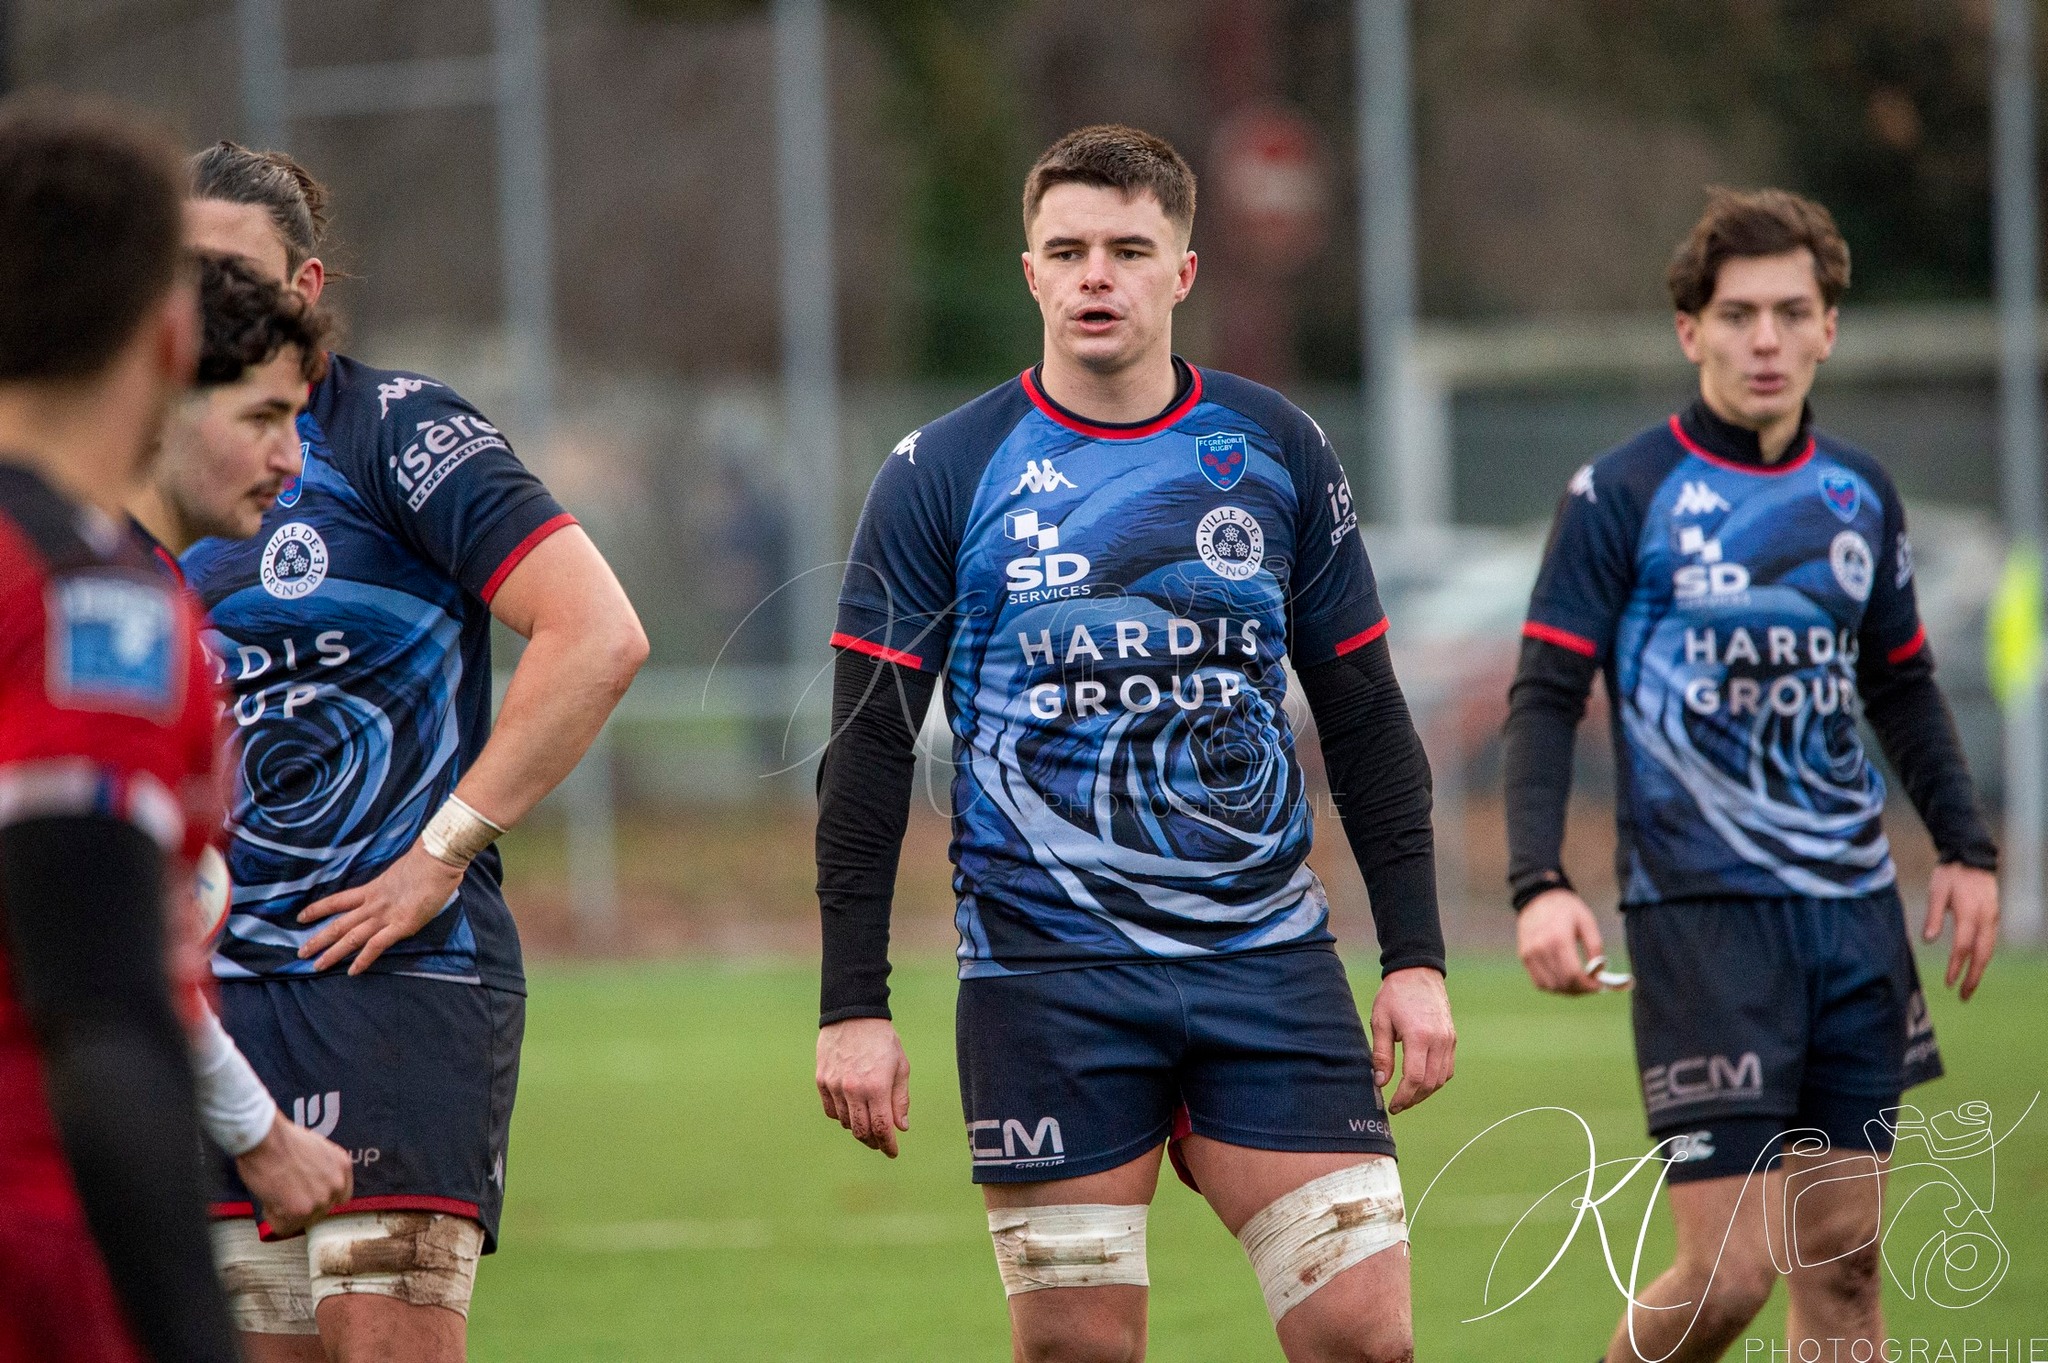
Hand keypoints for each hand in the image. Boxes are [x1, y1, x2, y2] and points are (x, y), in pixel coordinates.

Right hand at [233, 1110, 353, 1237]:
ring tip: (275, 1192)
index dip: (321, 1198)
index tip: (308, 1197)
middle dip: (302, 1206)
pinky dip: (272, 1217)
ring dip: (286, 1212)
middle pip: (320, 1211)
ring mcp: (319, 1199)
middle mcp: (336, 1185)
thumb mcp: (317, 1148)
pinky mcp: (299, 1211)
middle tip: (285, 1194)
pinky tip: (268, 1199)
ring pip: (302, 1221)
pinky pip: (283, 1227)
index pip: (340, 1196)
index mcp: (342, 1166)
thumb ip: (323, 1169)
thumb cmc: (283, 1139)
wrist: (266, 1139)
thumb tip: (315, 1184)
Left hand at [297, 843, 464, 973]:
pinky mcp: (401, 926)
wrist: (438, 861)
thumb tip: (396, 887)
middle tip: (301, 952)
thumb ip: (393, 883)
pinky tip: (352, 971)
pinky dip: (363, 959)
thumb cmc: (426, 860)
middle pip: (339, 923)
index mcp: (373, 889)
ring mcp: (385, 916)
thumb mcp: (402, 870)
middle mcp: (373, 904)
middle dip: (319, 939)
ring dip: (333, 953)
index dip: (318, 909)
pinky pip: (376, 945)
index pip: (338, 900)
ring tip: (316, 965)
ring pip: (351, 937)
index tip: (301, 918)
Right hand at [817, 1017, 909, 1156]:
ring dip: (858, 1129)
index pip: (882, 1128)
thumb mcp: (900, 1066)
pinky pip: (831, 1110)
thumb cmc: (882, 1040)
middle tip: (881, 1143)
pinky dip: (842, 1116)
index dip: (888, 1145)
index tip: (893, 1152)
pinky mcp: (821, 1080)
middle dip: (873, 1142)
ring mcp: (835, 1086)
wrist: (853, 1014)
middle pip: (861, 1131)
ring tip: (868, 1124)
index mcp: (877, 1087)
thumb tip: (901, 1127)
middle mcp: (854, 1089)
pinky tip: (851, 1111)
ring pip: (845, 1122)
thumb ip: (900, 1099)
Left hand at [1370, 966, 1454, 1115]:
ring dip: (1425, 1092)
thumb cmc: (1394, 995)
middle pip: (1430, 1083)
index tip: (1391, 1106)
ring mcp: (1449, 1040)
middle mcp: (1439, 1040)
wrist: (1418, 972)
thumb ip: (1381, 1054)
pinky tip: (1420, 1082)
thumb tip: (1380, 1082)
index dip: (1403, 1097)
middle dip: (1413, 1099)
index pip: (1415, 1078)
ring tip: (1407, 1096)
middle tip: (1397, 1105)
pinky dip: (1436, 1080)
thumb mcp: (1380, 1021)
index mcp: (1419, 1036)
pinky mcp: (1452, 1038)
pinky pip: (1448, 1068)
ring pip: (1441, 1079)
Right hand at [1517, 888, 1608, 994]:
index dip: (1588, 985)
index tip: (1599, 986)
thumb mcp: (1587, 921)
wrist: (1538, 896)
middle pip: (1562, 982)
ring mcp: (1530, 953)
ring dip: (1567, 990)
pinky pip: (1539, 982)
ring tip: (1579, 984)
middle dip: (1581, 989)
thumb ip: (1595, 946)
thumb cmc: (1567, 909)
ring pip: (1550, 986)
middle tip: (1592, 986)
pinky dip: (1553, 986)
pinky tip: (1564, 980)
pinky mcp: (1524, 956)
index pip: (1573, 974)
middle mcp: (1541, 948)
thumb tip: (1599, 971)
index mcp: (1558, 938)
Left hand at [1923, 862, 1998, 1000]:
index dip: (1956, 966)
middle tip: (1962, 996)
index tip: (1948, 983)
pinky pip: (1990, 941)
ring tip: (1969, 988)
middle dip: (1973, 977)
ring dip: (1980, 970)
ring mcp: (1992, 918)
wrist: (1972, 856)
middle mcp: (1985, 918)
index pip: (1963, 946)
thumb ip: (1933, 916)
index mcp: (1969, 913)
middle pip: (1982, 954)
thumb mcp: (1937, 891)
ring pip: (1989, 950)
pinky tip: (1975, 967)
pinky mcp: (1993, 916)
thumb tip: (1928, 941)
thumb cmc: (1950, 874)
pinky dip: (1984, 957)